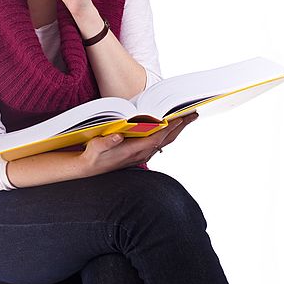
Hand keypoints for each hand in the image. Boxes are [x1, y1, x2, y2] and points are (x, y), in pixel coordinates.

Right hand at [79, 112, 198, 174]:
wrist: (89, 169)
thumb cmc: (92, 156)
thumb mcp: (94, 149)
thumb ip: (106, 142)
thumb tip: (118, 135)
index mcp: (132, 151)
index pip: (156, 138)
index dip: (168, 129)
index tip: (180, 118)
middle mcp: (141, 153)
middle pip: (166, 139)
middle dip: (180, 126)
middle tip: (194, 113)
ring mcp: (143, 154)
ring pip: (165, 141)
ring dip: (178, 129)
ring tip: (189, 117)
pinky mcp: (141, 153)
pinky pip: (160, 142)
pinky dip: (170, 133)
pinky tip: (174, 126)